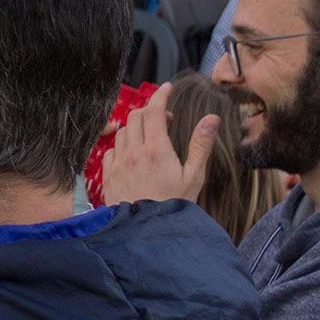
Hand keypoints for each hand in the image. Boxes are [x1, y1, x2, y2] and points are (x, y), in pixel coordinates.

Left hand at [101, 81, 218, 205]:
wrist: (145, 231)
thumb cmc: (173, 205)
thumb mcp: (194, 176)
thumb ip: (201, 145)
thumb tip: (211, 118)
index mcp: (156, 150)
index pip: (154, 111)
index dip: (160, 95)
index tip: (167, 88)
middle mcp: (133, 153)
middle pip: (135, 117)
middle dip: (149, 111)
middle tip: (164, 120)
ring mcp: (117, 164)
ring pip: (121, 132)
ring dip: (135, 127)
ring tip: (150, 137)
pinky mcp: (107, 176)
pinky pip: (110, 151)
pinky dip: (121, 145)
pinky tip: (132, 155)